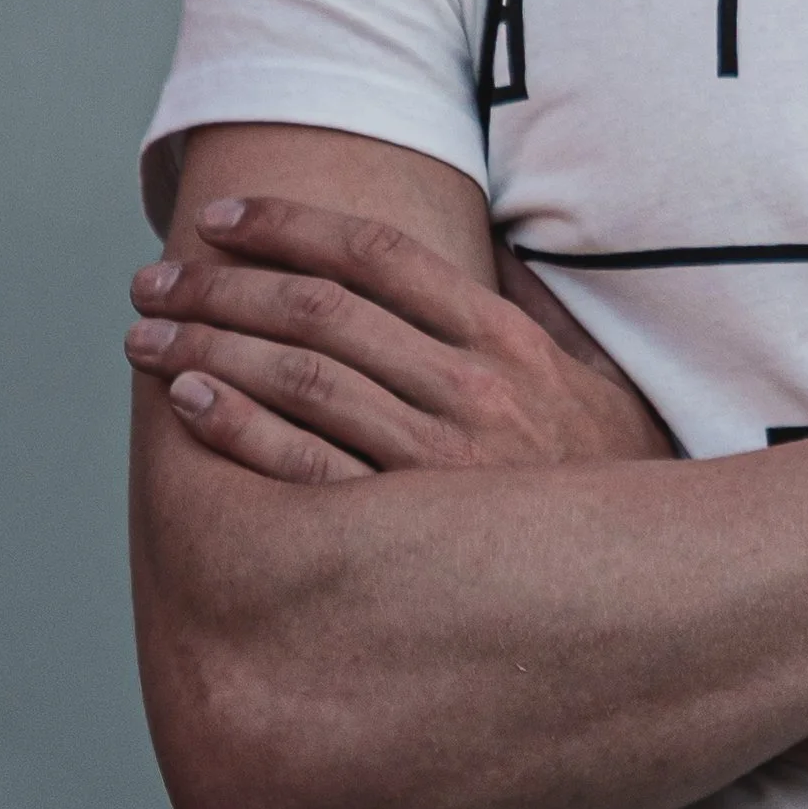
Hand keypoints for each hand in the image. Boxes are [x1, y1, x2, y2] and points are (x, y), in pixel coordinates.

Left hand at [126, 195, 674, 486]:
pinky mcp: (414, 537)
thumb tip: (486, 247)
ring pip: (301, 378)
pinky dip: (239, 427)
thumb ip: (532, 310)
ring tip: (146, 335)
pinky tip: (187, 401)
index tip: (224, 219)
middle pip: (320, 310)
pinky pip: (306, 470)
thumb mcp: (591, 378)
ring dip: (210, 345)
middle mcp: (470, 388)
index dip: (292, 226)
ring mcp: (441, 463)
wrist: (661, 589)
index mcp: (505, 339)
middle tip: (151, 280)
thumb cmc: (612, 483)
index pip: (379, 256)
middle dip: (222, 284)